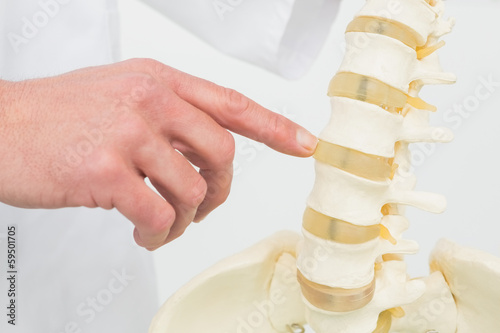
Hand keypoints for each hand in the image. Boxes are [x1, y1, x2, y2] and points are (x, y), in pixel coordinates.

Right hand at [0, 58, 316, 249]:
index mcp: (158, 80)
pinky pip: (158, 214)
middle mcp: (149, 100)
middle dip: (220, 190)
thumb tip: (204, 152)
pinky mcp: (106, 171)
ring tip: (162, 225)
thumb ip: (167, 115)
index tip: (305, 143)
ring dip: (183, 219)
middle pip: (222, 153)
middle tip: (203, 207)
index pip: (232, 102)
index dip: (275, 126)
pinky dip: (158, 232)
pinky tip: (144, 233)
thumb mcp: (119, 94)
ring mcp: (128, 133)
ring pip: (192, 190)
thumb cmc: (57, 115)